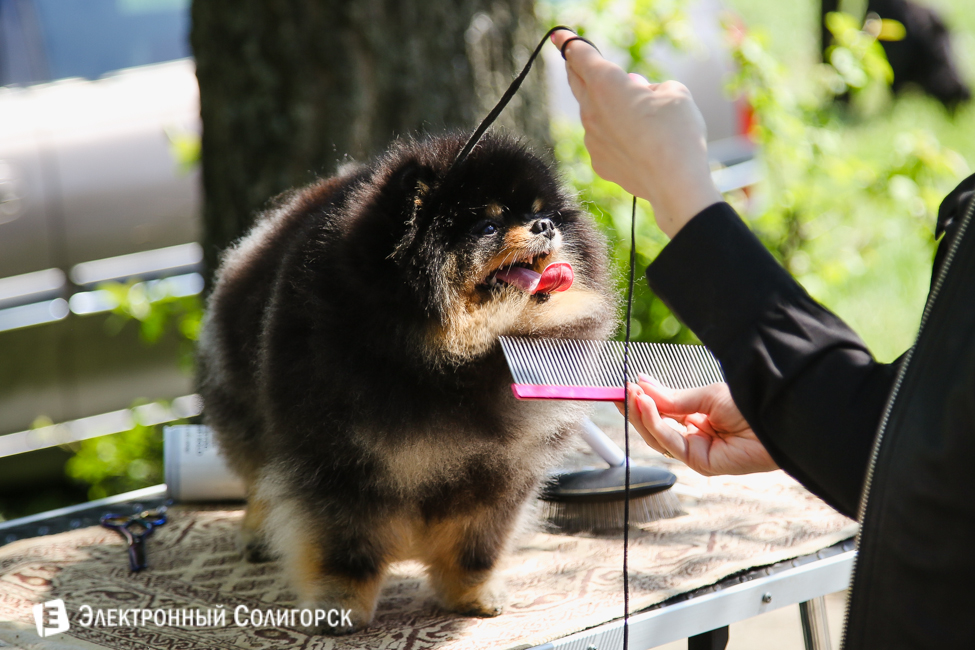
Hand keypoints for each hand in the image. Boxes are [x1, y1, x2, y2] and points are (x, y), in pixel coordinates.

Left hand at [550, 30, 722, 237]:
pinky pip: (601, 140)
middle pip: (577, 82)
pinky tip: (634, 141)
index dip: (569, 42)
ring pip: (592, 113)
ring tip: (631, 109)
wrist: (675, 183)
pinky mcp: (599, 162)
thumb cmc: (677, 133)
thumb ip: (652, 86)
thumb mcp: (674, 93)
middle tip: (573, 59)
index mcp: (606, 84)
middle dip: (575, 68)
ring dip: (604, 105)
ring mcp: (592, 138)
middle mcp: (592, 110)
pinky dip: (612, 134)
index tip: (558, 35)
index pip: (580, 55)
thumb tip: (638, 92)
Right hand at [616, 375, 777, 475]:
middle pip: (654, 428)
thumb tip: (642, 385)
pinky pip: (670, 442)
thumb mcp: (704, 395)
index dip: (640, 403)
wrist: (777, 416)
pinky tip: (646, 405)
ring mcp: (696, 452)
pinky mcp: (701, 463)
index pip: (661, 414)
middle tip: (619, 391)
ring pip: (657, 438)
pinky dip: (655, 424)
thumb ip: (671, 398)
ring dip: (641, 415)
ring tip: (630, 394)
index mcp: (696, 420)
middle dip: (635, 410)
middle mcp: (694, 437)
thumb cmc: (750, 404)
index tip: (622, 388)